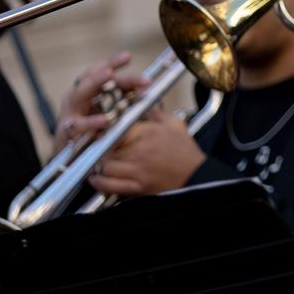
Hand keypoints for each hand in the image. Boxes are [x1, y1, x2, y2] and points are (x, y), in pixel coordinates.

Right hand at [55, 52, 144, 149]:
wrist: (67, 157)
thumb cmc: (89, 130)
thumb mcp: (106, 111)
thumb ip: (123, 99)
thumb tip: (146, 87)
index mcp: (85, 91)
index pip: (98, 71)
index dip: (112, 62)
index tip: (128, 56)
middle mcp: (75, 98)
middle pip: (91, 77)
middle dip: (110, 69)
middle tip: (126, 61)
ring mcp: (69, 113)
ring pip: (79, 93)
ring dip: (95, 82)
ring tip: (109, 75)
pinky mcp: (66, 132)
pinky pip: (79, 125)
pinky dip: (92, 122)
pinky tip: (105, 120)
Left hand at [87, 114, 205, 197]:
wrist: (196, 176)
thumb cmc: (186, 152)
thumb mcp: (175, 125)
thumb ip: (158, 114)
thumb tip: (147, 107)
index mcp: (146, 133)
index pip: (116, 129)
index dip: (107, 130)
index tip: (104, 132)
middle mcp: (138, 151)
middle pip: (107, 148)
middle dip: (103, 148)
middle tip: (102, 148)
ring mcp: (136, 170)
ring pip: (105, 166)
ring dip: (101, 165)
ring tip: (100, 163)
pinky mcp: (137, 186)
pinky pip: (110, 185)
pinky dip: (101, 183)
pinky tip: (97, 179)